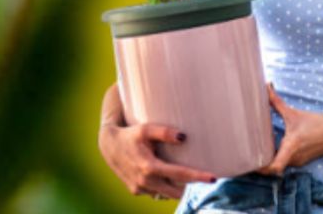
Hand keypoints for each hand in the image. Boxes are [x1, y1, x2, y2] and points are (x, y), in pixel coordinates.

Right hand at [98, 121, 216, 199]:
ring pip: (166, 194)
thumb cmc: (131, 134)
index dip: (198, 177)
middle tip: (205, 178)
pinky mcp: (136, 191)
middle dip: (191, 187)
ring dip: (178, 189)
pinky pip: (156, 193)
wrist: (108, 145)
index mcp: (150, 167)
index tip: (214, 178)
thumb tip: (184, 137)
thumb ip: (165, 132)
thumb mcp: (146, 129)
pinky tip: (169, 178)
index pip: (180, 175)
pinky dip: (164, 188)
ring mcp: (140, 189)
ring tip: (190, 179)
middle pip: (176, 191)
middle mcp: (145, 181)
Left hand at [255, 82, 322, 174]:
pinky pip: (285, 162)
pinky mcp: (300, 162)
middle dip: (260, 161)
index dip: (260, 168)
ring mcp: (297, 162)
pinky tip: (272, 146)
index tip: (250, 161)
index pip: (274, 167)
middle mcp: (293, 158)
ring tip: (257, 147)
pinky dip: (278, 156)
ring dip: (269, 157)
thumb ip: (277, 102)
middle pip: (271, 166)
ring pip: (278, 164)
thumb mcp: (294, 113)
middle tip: (247, 151)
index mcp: (291, 146)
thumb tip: (266, 86)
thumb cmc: (316, 123)